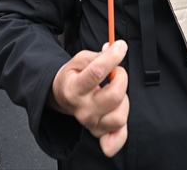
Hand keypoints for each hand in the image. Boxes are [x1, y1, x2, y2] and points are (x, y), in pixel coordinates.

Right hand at [49, 41, 129, 156]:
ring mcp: (91, 123)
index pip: (96, 73)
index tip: (120, 47)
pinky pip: (115, 140)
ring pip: (119, 116)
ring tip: (115, 91)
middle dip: (121, 78)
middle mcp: (82, 109)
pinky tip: (118, 116)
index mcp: (74, 88)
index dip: (112, 58)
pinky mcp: (99, 132)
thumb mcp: (80, 60)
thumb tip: (116, 49)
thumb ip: (99, 55)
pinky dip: (121, 133)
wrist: (62, 96)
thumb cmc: (73, 76)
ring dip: (124, 100)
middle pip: (114, 96)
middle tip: (116, 72)